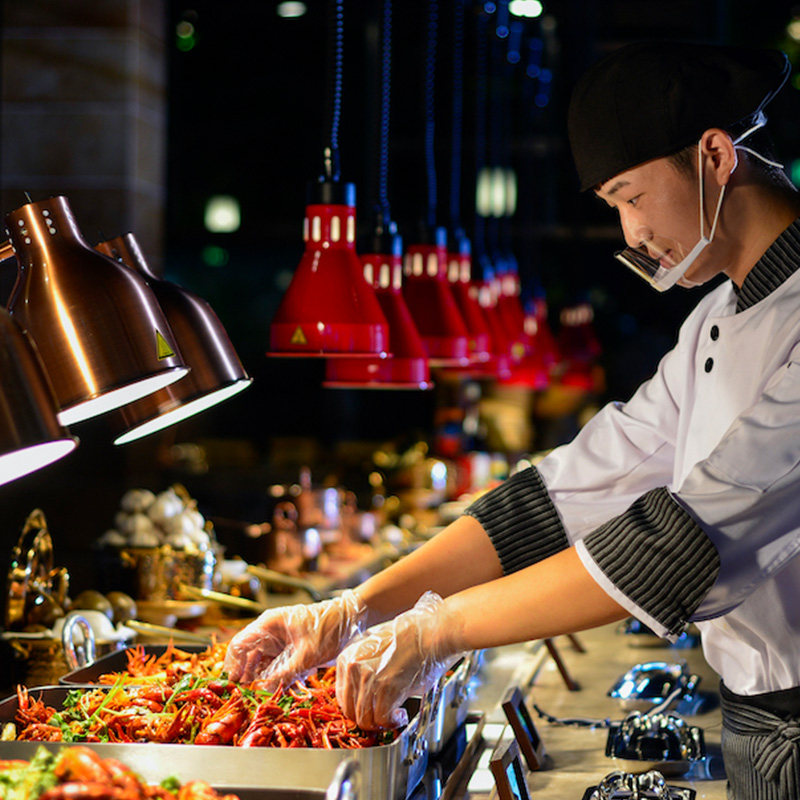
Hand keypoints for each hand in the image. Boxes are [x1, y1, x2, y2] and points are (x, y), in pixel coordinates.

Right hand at [223, 589, 366, 687]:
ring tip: (264, 697)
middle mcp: (270, 633)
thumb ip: (285, 673)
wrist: (352, 620)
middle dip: (247, 678)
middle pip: (248, 657)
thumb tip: (263, 691)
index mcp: (268, 624)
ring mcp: (279, 642)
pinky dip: (276, 680)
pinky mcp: (289, 652)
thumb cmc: (330, 627)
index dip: (232, 665)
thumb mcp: (307, 653)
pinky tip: (280, 691)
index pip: (239, 644)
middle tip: (247, 698)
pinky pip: (275, 668)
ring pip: (261, 665)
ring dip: (262, 681)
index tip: (232, 685)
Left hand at [335, 591, 462, 729]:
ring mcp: (369, 677)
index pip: (342, 694)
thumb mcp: (377, 644)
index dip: (356, 706)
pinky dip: (392, 722)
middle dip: (367, 717)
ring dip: (381, 722)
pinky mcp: (386, 688)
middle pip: (350, 710)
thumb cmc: (412, 634)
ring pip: (365, 718)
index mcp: (348, 656)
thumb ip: (365, 664)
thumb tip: (364, 687)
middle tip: (382, 716)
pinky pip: (382, 719)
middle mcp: (353, 667)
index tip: (369, 707)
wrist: (433, 631)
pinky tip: (400, 715)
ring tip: (394, 714)